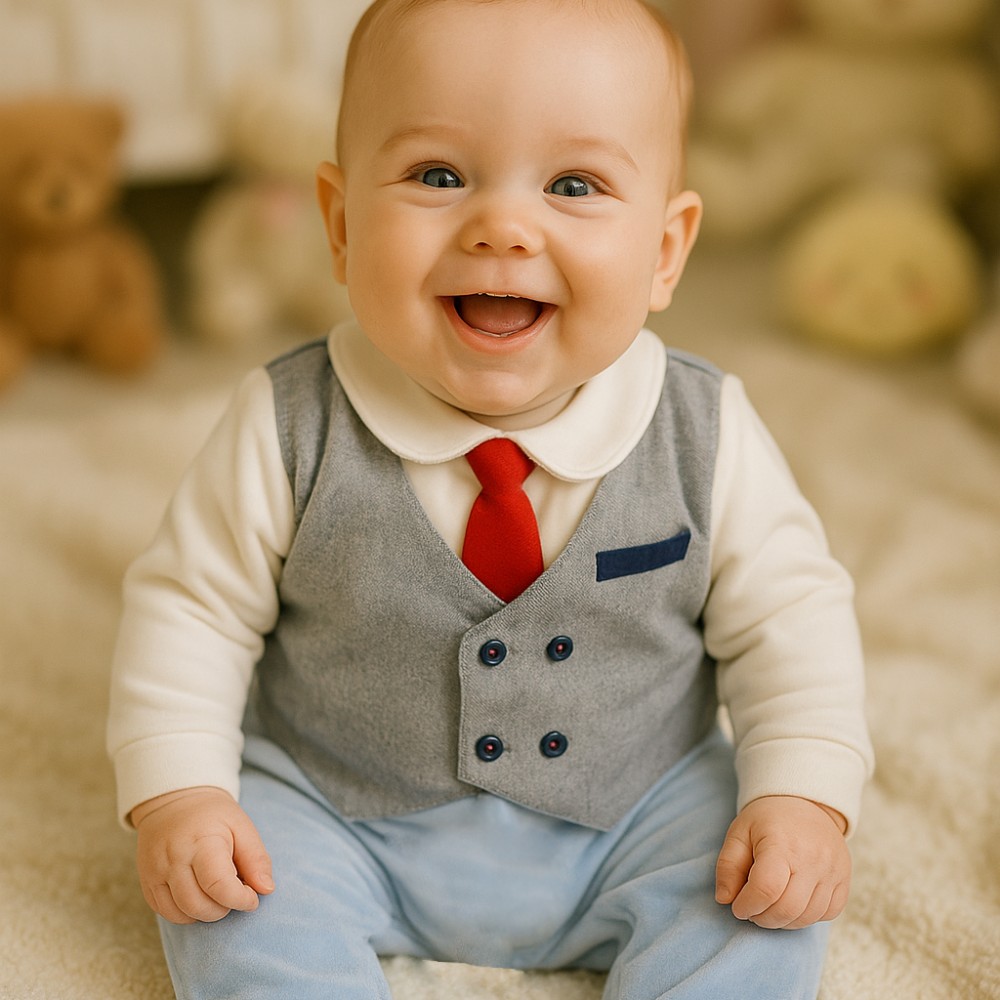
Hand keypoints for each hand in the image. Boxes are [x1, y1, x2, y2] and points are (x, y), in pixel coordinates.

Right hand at [132, 786, 273, 924]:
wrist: (175, 801)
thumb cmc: (213, 815)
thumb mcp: (241, 826)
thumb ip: (256, 858)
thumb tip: (266, 889)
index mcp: (202, 842)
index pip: (219, 885)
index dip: (240, 900)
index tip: (252, 898)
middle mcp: (174, 859)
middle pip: (198, 905)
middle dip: (224, 909)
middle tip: (234, 894)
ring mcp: (156, 873)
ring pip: (181, 914)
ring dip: (206, 914)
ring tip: (217, 895)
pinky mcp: (147, 883)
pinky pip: (166, 913)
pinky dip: (186, 914)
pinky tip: (199, 897)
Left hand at [714, 795, 850, 929]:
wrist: (805, 801)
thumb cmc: (767, 819)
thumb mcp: (739, 833)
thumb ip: (728, 866)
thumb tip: (724, 899)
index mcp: (782, 844)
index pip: (766, 889)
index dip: (747, 905)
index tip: (738, 906)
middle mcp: (813, 859)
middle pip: (788, 909)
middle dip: (763, 918)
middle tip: (752, 909)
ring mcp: (833, 870)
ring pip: (808, 917)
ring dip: (783, 921)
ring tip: (769, 907)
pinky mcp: (845, 879)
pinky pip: (829, 913)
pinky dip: (807, 917)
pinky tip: (793, 903)